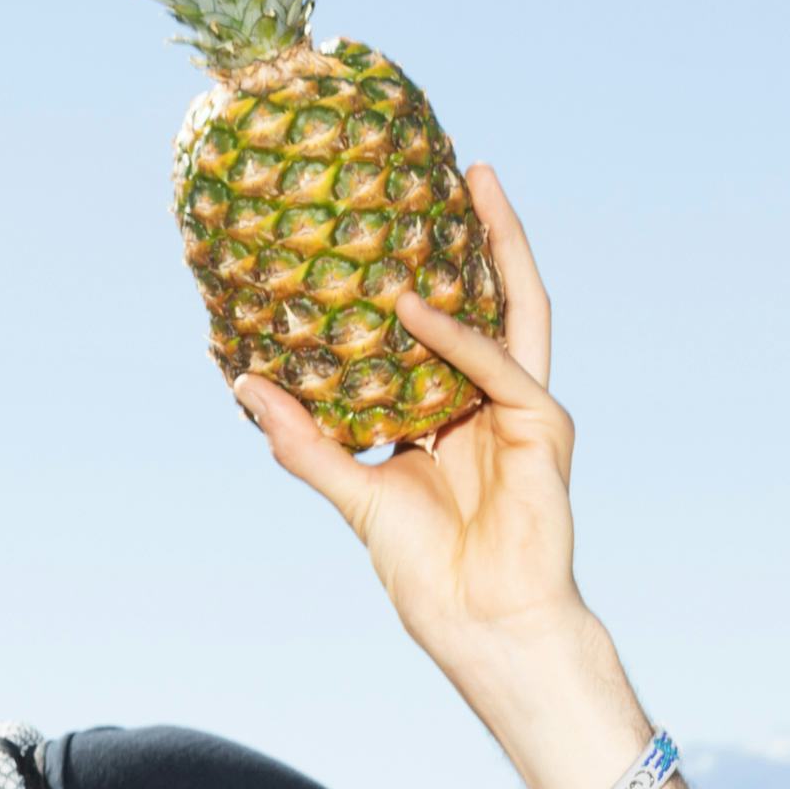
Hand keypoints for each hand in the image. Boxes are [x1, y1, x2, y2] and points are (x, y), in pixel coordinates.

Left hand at [233, 166, 588, 675]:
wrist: (479, 622)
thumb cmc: (425, 571)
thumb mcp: (353, 491)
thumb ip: (306, 441)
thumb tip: (247, 385)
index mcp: (450, 411)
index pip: (442, 323)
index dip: (427, 270)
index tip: (394, 220)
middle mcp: (490, 398)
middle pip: (490, 296)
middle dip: (480, 232)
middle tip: (457, 166)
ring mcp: (522, 407)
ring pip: (516, 306)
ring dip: (499, 243)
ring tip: (476, 183)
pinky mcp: (543, 425)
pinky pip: (498, 364)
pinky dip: (458, 334)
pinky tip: (417, 304)